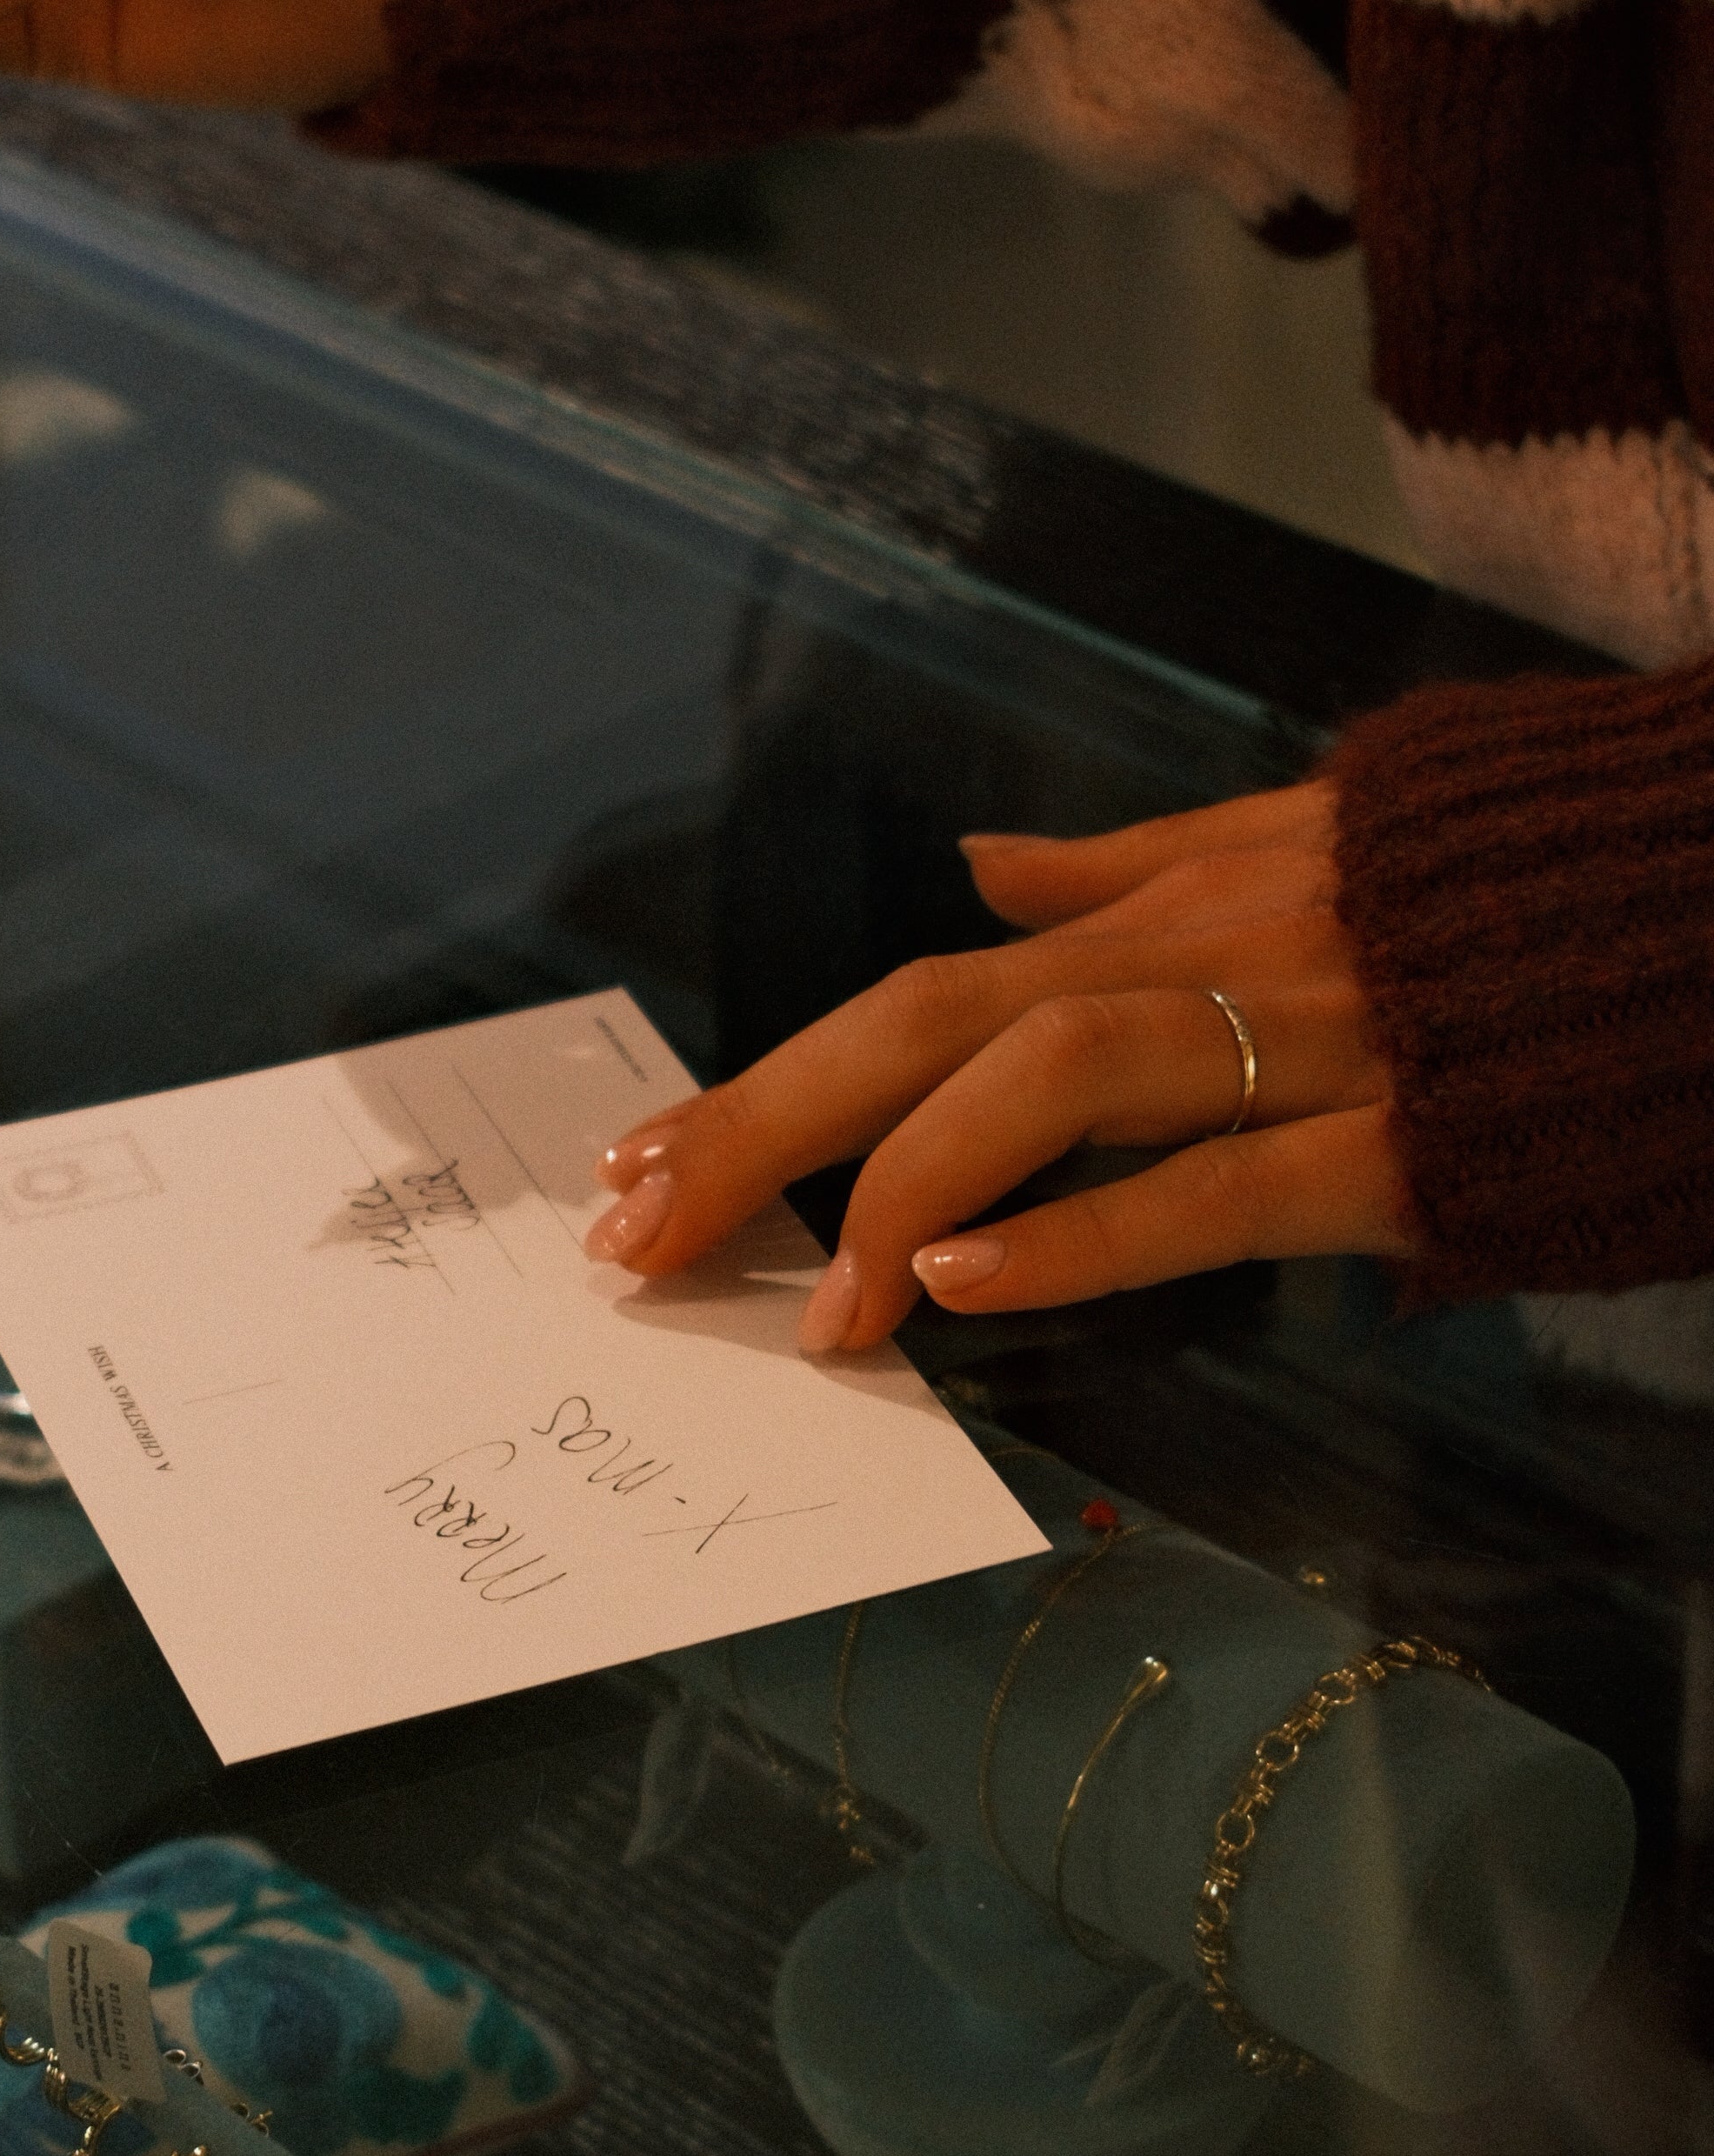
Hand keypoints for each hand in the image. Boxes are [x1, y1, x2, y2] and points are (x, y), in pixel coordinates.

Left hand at [583, 780, 1416, 1343]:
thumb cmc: (1515, 896)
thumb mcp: (1308, 845)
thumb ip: (1138, 861)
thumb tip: (984, 866)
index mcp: (1184, 901)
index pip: (930, 990)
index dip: (776, 1077)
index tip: (642, 1165)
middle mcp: (1217, 950)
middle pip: (938, 1022)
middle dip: (770, 1129)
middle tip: (639, 1240)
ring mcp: (1314, 1037)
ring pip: (1058, 1077)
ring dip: (904, 1185)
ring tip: (809, 1309)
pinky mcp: (1409, 1138)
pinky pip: (1222, 1179)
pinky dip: (1085, 1231)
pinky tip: (965, 1282)